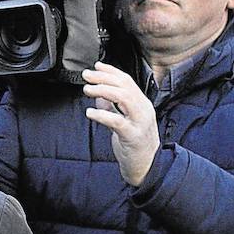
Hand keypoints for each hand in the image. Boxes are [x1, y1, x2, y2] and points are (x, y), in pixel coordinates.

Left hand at [83, 62, 159, 187]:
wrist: (147, 166)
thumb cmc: (134, 143)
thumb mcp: (124, 120)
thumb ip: (112, 107)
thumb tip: (99, 95)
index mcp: (141, 104)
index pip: (127, 81)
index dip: (111, 71)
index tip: (96, 66)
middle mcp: (143, 109)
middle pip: (124, 85)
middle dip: (103, 78)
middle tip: (86, 76)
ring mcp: (139, 122)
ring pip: (123, 98)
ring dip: (102, 90)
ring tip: (87, 90)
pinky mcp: (133, 136)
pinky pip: (116, 121)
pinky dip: (101, 114)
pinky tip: (90, 112)